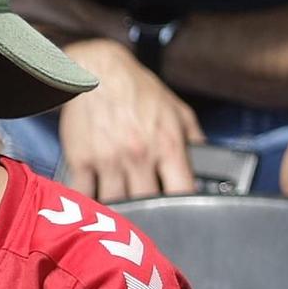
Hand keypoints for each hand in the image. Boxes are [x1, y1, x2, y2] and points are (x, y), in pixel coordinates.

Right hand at [57, 39, 204, 201]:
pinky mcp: (80, 159)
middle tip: (148, 217)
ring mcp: (108, 160)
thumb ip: (195, 139)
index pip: (183, 192)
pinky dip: (88, 203)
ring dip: (118, 211)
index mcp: (166, 145)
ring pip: (114, 205)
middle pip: (147, 205)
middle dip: (150, 214)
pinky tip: (93, 204)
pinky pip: (84, 194)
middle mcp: (138, 155)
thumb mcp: (177, 110)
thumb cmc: (136, 90)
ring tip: (121, 213)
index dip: (185, 210)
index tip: (181, 215)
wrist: (96, 71)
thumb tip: (207, 162)